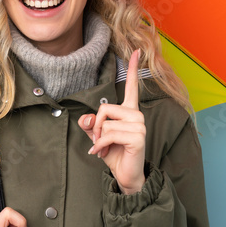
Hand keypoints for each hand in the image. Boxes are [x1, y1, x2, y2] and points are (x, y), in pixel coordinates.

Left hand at [79, 49, 146, 194]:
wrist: (126, 175)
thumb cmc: (115, 154)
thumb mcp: (98, 137)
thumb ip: (91, 125)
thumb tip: (86, 118)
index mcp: (129, 111)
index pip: (132, 86)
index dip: (133, 69)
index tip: (137, 51)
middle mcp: (136, 115)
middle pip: (104, 107)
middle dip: (95, 126)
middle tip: (98, 141)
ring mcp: (139, 125)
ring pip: (105, 123)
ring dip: (98, 139)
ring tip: (103, 148)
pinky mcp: (137, 137)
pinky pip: (108, 134)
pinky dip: (100, 146)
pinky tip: (102, 154)